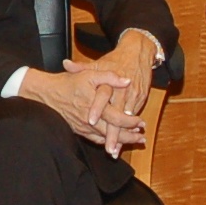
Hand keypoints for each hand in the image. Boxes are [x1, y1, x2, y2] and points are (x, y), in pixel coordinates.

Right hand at [17, 61, 143, 154]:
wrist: (46, 93)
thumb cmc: (68, 82)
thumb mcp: (89, 74)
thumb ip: (110, 77)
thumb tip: (127, 81)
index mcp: (94, 106)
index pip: (117, 119)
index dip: (131, 122)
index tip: (142, 123)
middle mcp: (89, 120)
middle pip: (113, 133)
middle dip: (129, 137)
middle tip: (141, 139)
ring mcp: (83, 127)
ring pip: (105, 139)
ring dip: (120, 142)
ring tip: (132, 142)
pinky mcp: (78, 130)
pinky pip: (94, 139)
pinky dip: (106, 142)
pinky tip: (114, 142)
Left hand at [87, 32, 160, 154]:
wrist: (137, 53)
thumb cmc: (115, 60)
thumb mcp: (98, 63)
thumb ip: (81, 66)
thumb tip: (65, 65)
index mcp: (109, 82)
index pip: (102, 96)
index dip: (96, 108)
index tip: (90, 120)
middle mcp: (122, 91)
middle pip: (117, 115)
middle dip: (114, 133)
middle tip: (109, 149)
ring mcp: (132, 97)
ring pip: (127, 120)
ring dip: (123, 136)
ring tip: (116, 151)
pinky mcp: (140, 100)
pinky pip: (133, 117)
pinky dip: (129, 130)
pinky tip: (124, 142)